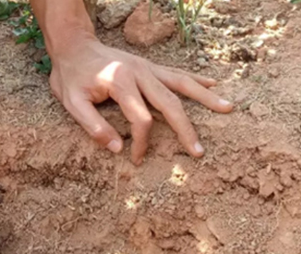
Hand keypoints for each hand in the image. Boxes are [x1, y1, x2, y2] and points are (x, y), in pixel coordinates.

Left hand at [50, 37, 232, 164]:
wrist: (74, 46)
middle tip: (199, 152)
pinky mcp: (150, 66)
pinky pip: (177, 73)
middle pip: (170, 103)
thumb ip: (93, 126)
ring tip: (228, 108)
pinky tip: (214, 84)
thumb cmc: (71, 77)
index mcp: (122, 83)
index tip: (136, 159)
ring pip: (182, 83)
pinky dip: (196, 79)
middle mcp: (140, 73)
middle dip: (186, 129)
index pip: (142, 120)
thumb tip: (117, 148)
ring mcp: (148, 68)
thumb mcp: (72, 103)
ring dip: (205, 97)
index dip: (142, 143)